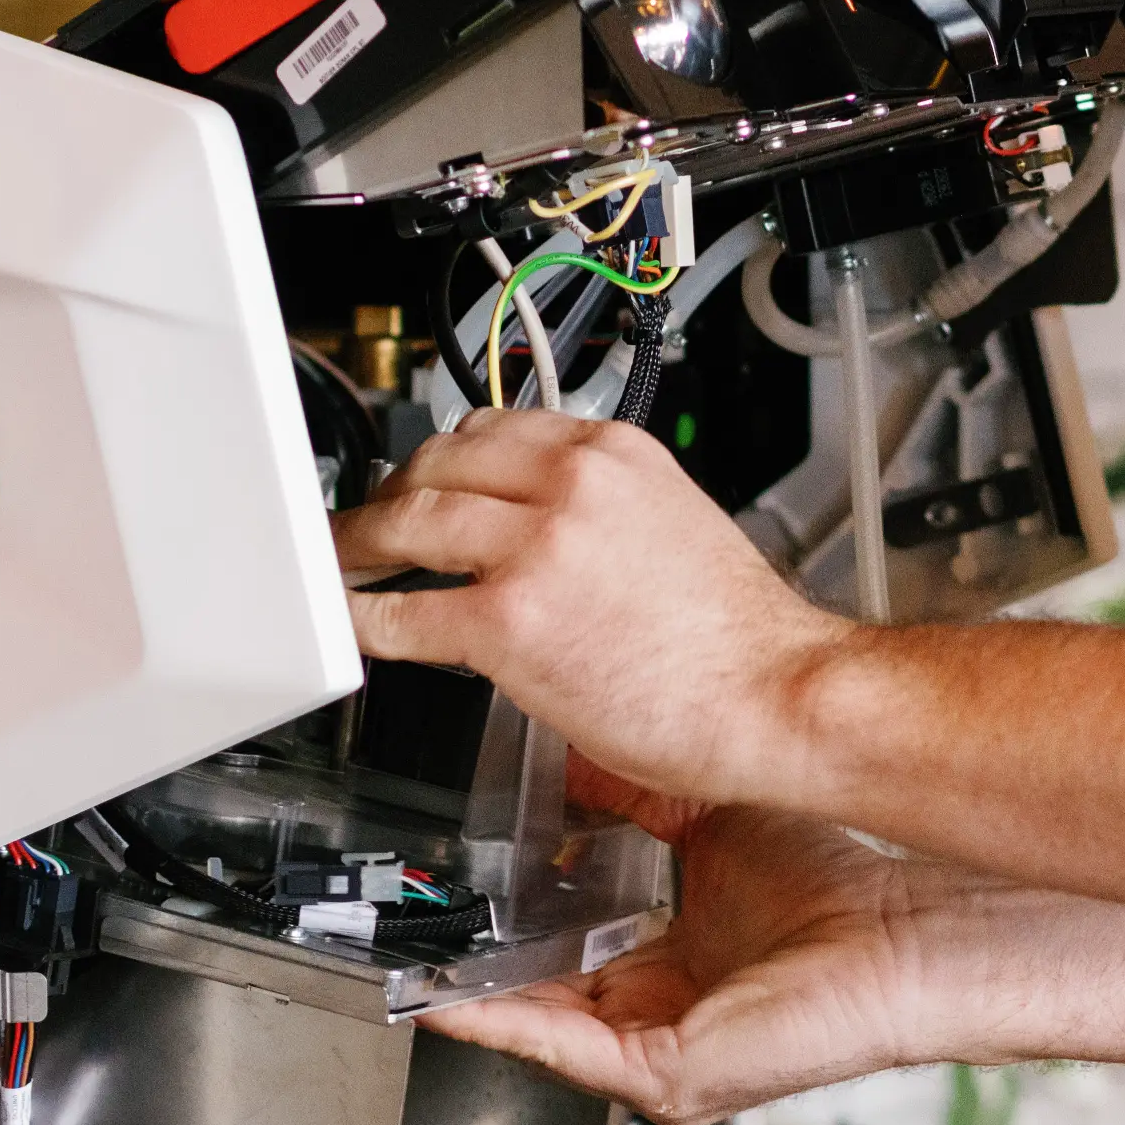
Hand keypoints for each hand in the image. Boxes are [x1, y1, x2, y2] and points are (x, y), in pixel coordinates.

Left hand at [335, 412, 847, 809]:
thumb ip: (603, 514)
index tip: (422, 479)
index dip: (441, 458)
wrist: (780, 696)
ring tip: (344, 567)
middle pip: (437, 464)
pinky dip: (364, 619)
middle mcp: (571, 483)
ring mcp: (535, 548)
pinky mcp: (509, 622)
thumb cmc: (744, 642)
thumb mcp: (674, 527)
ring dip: (359, 546)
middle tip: (368, 525)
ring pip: (408, 523)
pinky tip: (356, 628)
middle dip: (391, 495)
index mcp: (614, 453)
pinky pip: (404, 614)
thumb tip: (541, 534)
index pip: (494, 427)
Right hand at [424, 765, 961, 1124]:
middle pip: (545, 1003)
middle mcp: (664, 1022)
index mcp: (674, 973)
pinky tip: (459, 999)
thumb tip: (583, 754)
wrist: (907, 936)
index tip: (463, 892)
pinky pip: (565, 1054)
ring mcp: (663, 1057)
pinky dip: (507, 1025)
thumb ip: (642, 798)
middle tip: (420, 926)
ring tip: (420, 960)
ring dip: (479, 997)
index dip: (514, 933)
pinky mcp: (669, 1076)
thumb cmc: (844, 895)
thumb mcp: (710, 824)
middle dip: (481, 967)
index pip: (570, 966)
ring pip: (544, 1034)